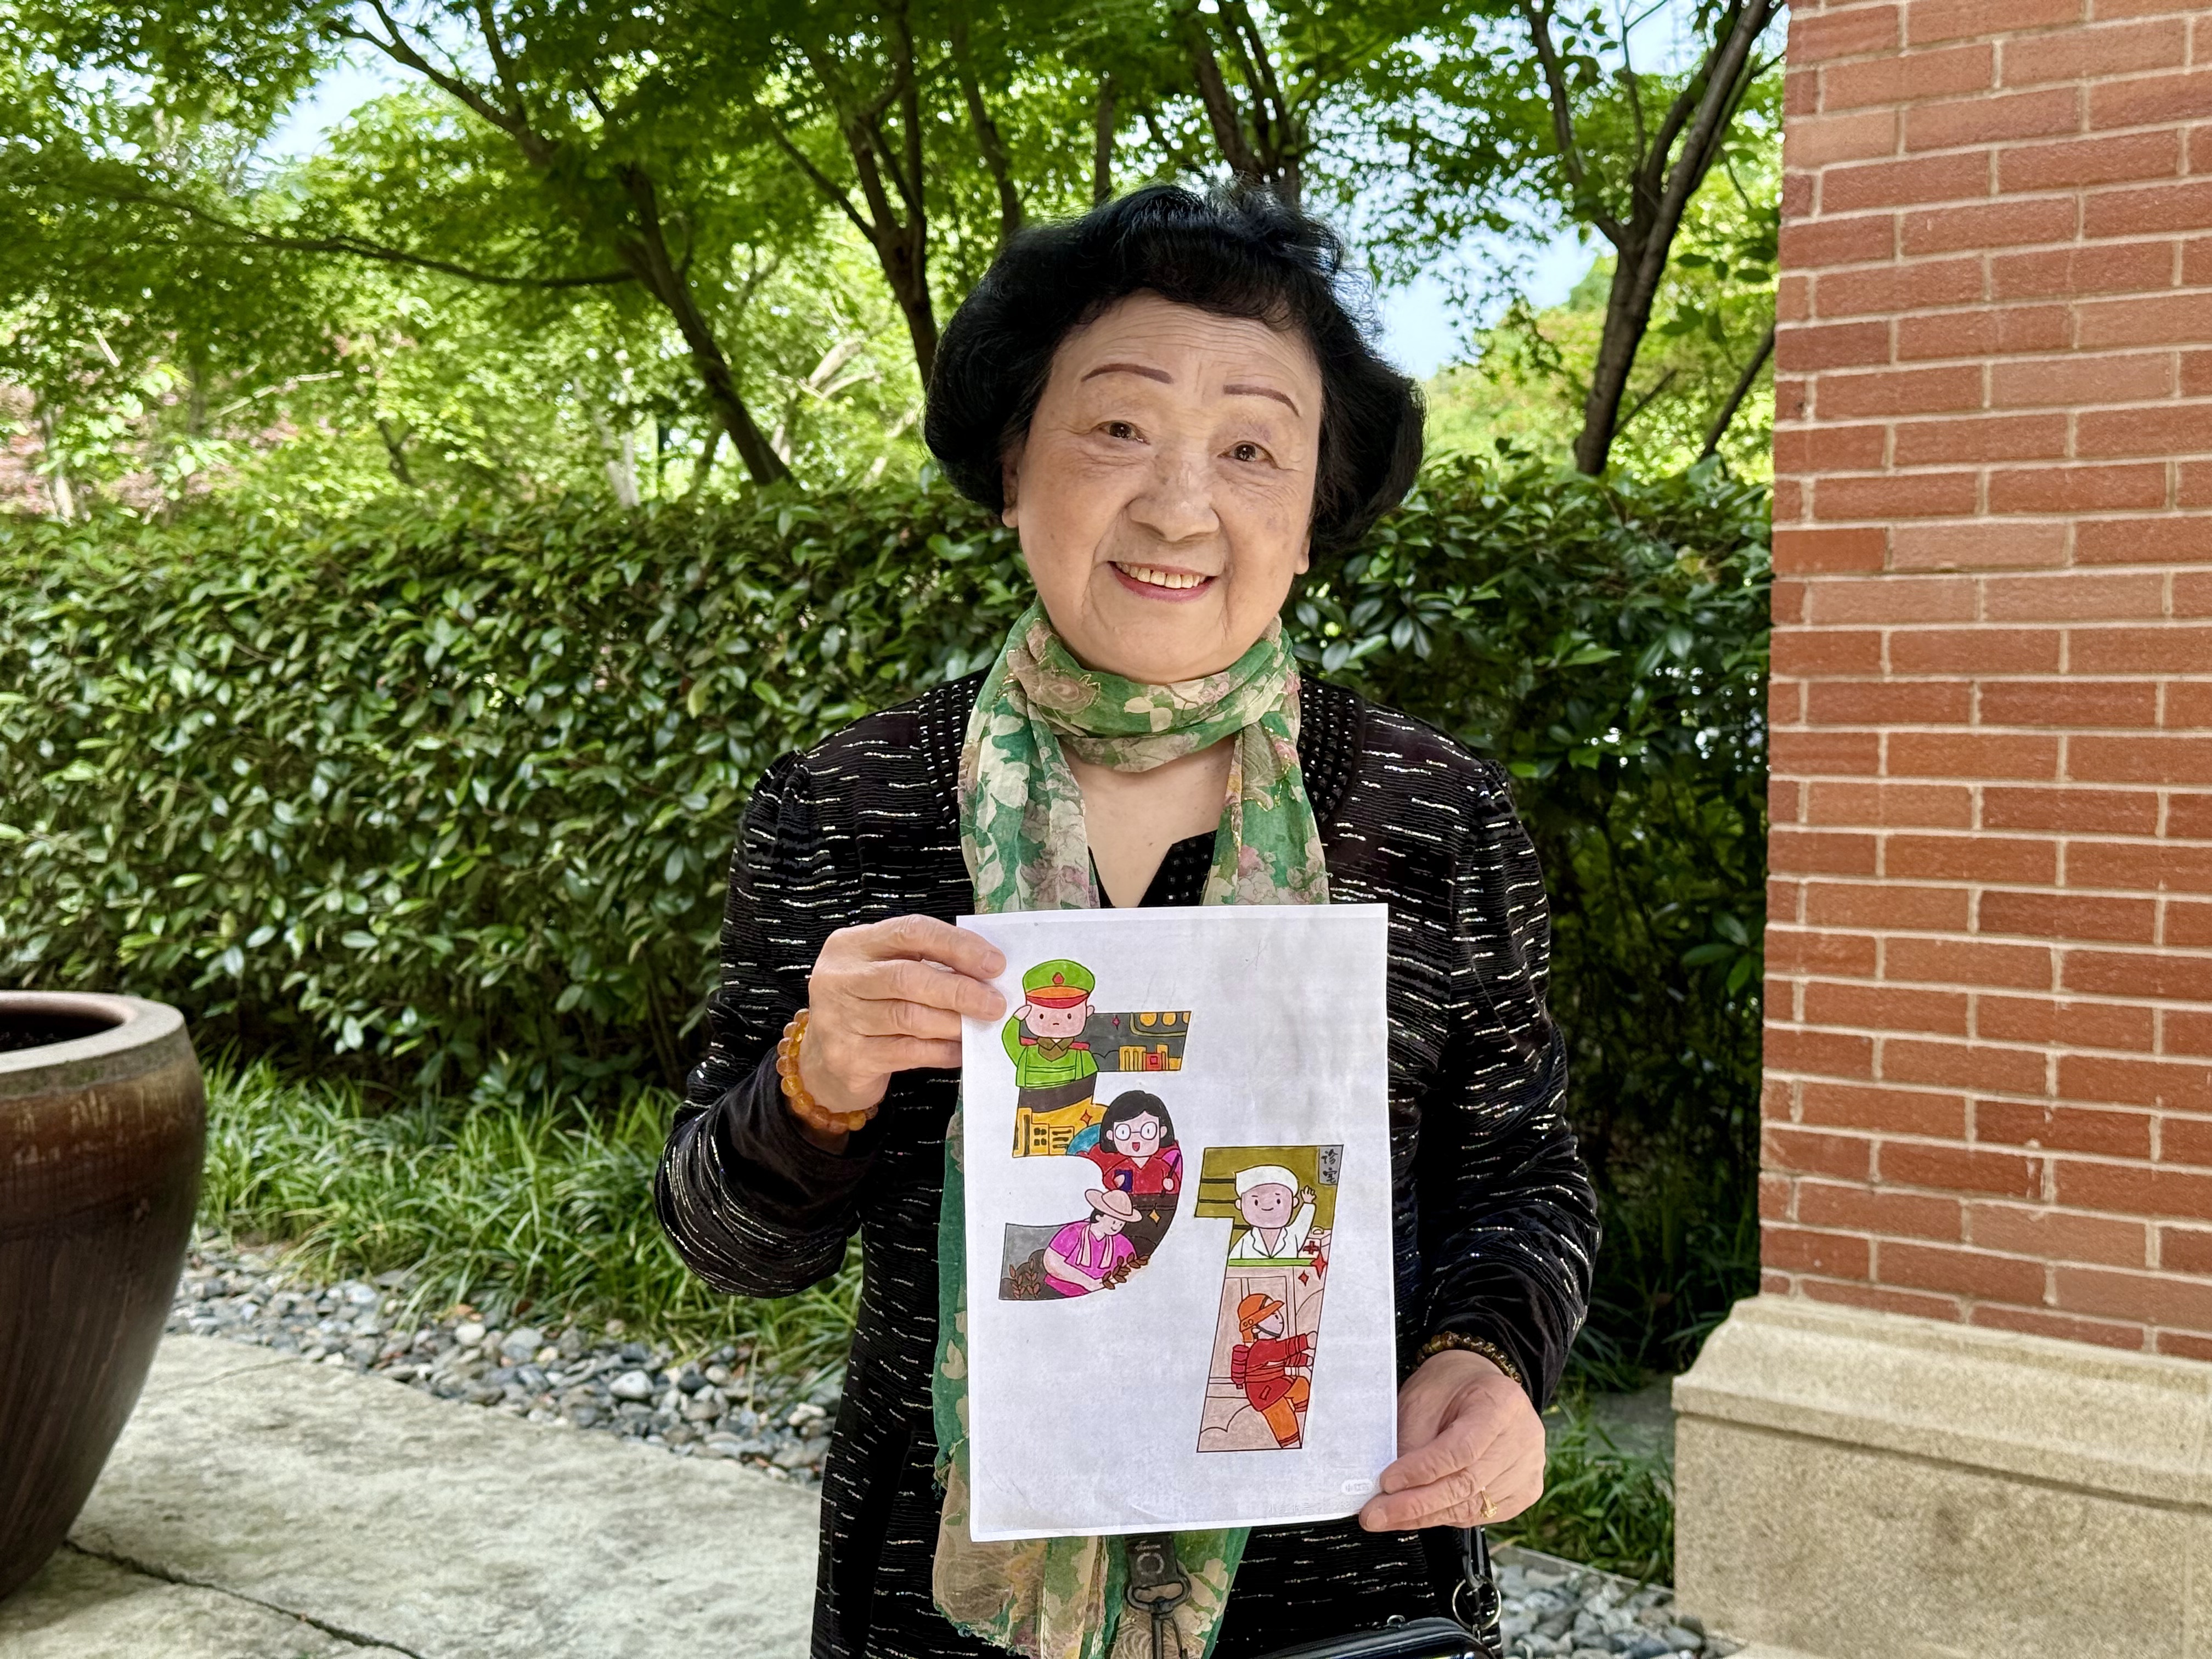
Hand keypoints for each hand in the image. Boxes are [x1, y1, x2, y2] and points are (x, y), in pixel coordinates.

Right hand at [796, 915, 1004, 1145]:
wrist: (823, 1063)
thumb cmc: (866, 1007)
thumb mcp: (883, 972)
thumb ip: (923, 965)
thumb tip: (986, 973)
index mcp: (852, 945)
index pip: (909, 932)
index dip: (955, 945)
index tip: (994, 963)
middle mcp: (839, 978)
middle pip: (907, 977)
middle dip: (959, 989)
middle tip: (995, 1003)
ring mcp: (839, 1019)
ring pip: (908, 1017)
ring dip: (953, 1022)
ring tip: (981, 1026)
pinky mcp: (849, 1058)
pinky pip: (908, 1052)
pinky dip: (942, 1051)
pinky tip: (961, 1051)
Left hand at [1357, 1350, 1543, 1531]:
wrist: (1481, 1383)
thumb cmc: (1451, 1386)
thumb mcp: (1424, 1397)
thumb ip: (1412, 1440)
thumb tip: (1390, 1488)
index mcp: (1502, 1404)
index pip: (1461, 1449)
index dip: (1421, 1471)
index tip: (1386, 1484)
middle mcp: (1524, 1439)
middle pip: (1467, 1484)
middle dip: (1416, 1505)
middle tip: (1377, 1515)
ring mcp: (1529, 1468)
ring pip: (1473, 1506)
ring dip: (1426, 1517)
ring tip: (1389, 1518)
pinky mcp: (1526, 1491)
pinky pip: (1482, 1514)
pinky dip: (1447, 1517)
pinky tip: (1420, 1515)